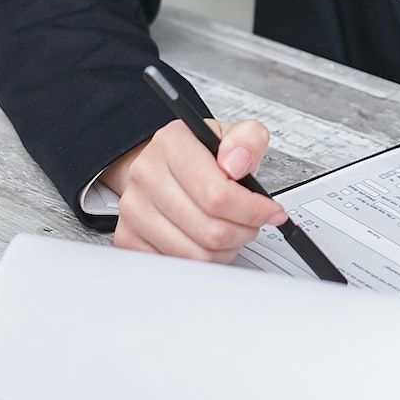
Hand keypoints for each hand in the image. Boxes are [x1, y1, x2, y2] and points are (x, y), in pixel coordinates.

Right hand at [103, 118, 285, 261]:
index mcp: (172, 142)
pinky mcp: (129, 236)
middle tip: (252, 222)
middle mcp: (146, 173)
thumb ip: (248, 139)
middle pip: (209, 228)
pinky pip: (177, 265)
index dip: (252, 209)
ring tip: (232, 229)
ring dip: (226, 248)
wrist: (166, 166)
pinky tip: (208, 240)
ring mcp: (134, 208)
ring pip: (196, 254)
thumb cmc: (202, 155)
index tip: (270, 211)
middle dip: (244, 231)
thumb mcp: (235, 134)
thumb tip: (237, 162)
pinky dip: (203, 260)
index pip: (217, 193)